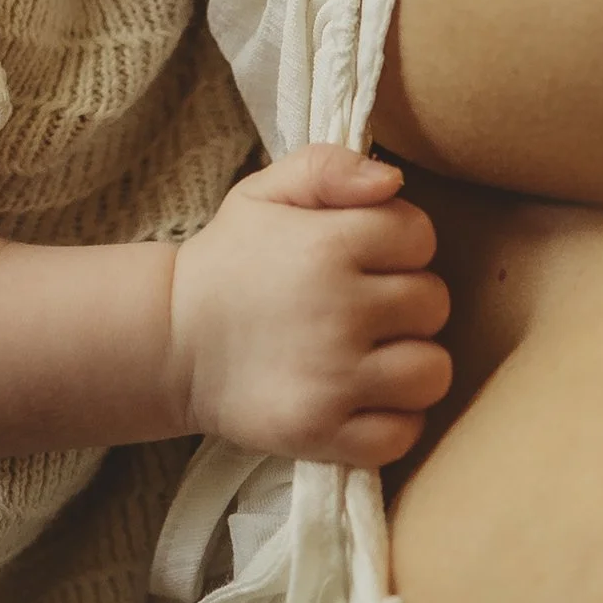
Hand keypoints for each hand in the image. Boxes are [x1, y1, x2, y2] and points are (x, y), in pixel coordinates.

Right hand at [166, 149, 449, 467]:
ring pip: (432, 372)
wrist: (170, 343)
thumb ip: (328, 167)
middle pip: (433, 303)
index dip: (400, 244)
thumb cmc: (228, 262)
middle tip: (364, 308)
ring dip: (411, 364)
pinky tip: (364, 400)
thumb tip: (392, 180)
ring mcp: (333, 380)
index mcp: (328, 246)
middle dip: (406, 302)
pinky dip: (393, 422)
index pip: (419, 236)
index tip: (367, 258)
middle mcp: (338, 312)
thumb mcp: (264, 193)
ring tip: (373, 356)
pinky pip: (402, 435)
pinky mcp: (322, 433)